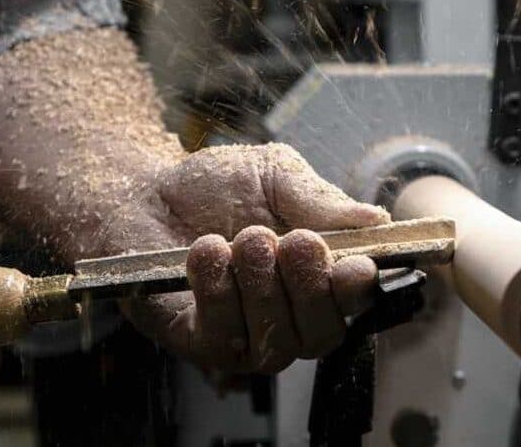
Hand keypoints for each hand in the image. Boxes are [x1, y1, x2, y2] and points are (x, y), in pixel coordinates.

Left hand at [123, 144, 390, 372]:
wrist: (144, 191)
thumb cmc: (215, 189)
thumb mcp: (274, 176)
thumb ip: (320, 199)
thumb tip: (376, 220)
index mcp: (317, 280)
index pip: (354, 305)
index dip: (359, 292)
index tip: (357, 266)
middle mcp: (288, 319)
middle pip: (322, 335)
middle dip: (310, 287)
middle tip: (293, 240)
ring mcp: (244, 338)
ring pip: (275, 344)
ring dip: (262, 287)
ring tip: (243, 238)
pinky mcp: (198, 343)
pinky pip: (222, 339)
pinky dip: (219, 293)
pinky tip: (208, 252)